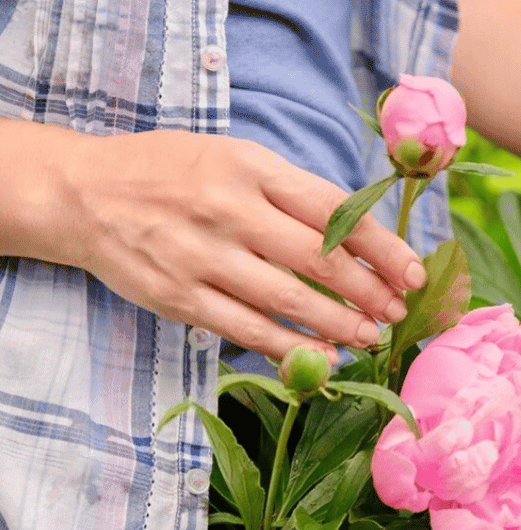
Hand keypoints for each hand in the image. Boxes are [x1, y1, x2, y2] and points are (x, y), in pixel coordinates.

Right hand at [16, 125, 426, 362]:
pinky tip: (322, 356)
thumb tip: (364, 239)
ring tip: (369, 335)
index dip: (383, 247)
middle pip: (319, 259)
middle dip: (370, 291)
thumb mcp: (236, 159)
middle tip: (398, 312)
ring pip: (287, 300)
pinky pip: (247, 329)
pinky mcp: (179, 297)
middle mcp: (228, 210)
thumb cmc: (175, 174)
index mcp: (251, 168)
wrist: (83, 192)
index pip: (334, 211)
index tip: (414, 273)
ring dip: (338, 324)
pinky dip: (290, 347)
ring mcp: (201, 256)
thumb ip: (293, 194)